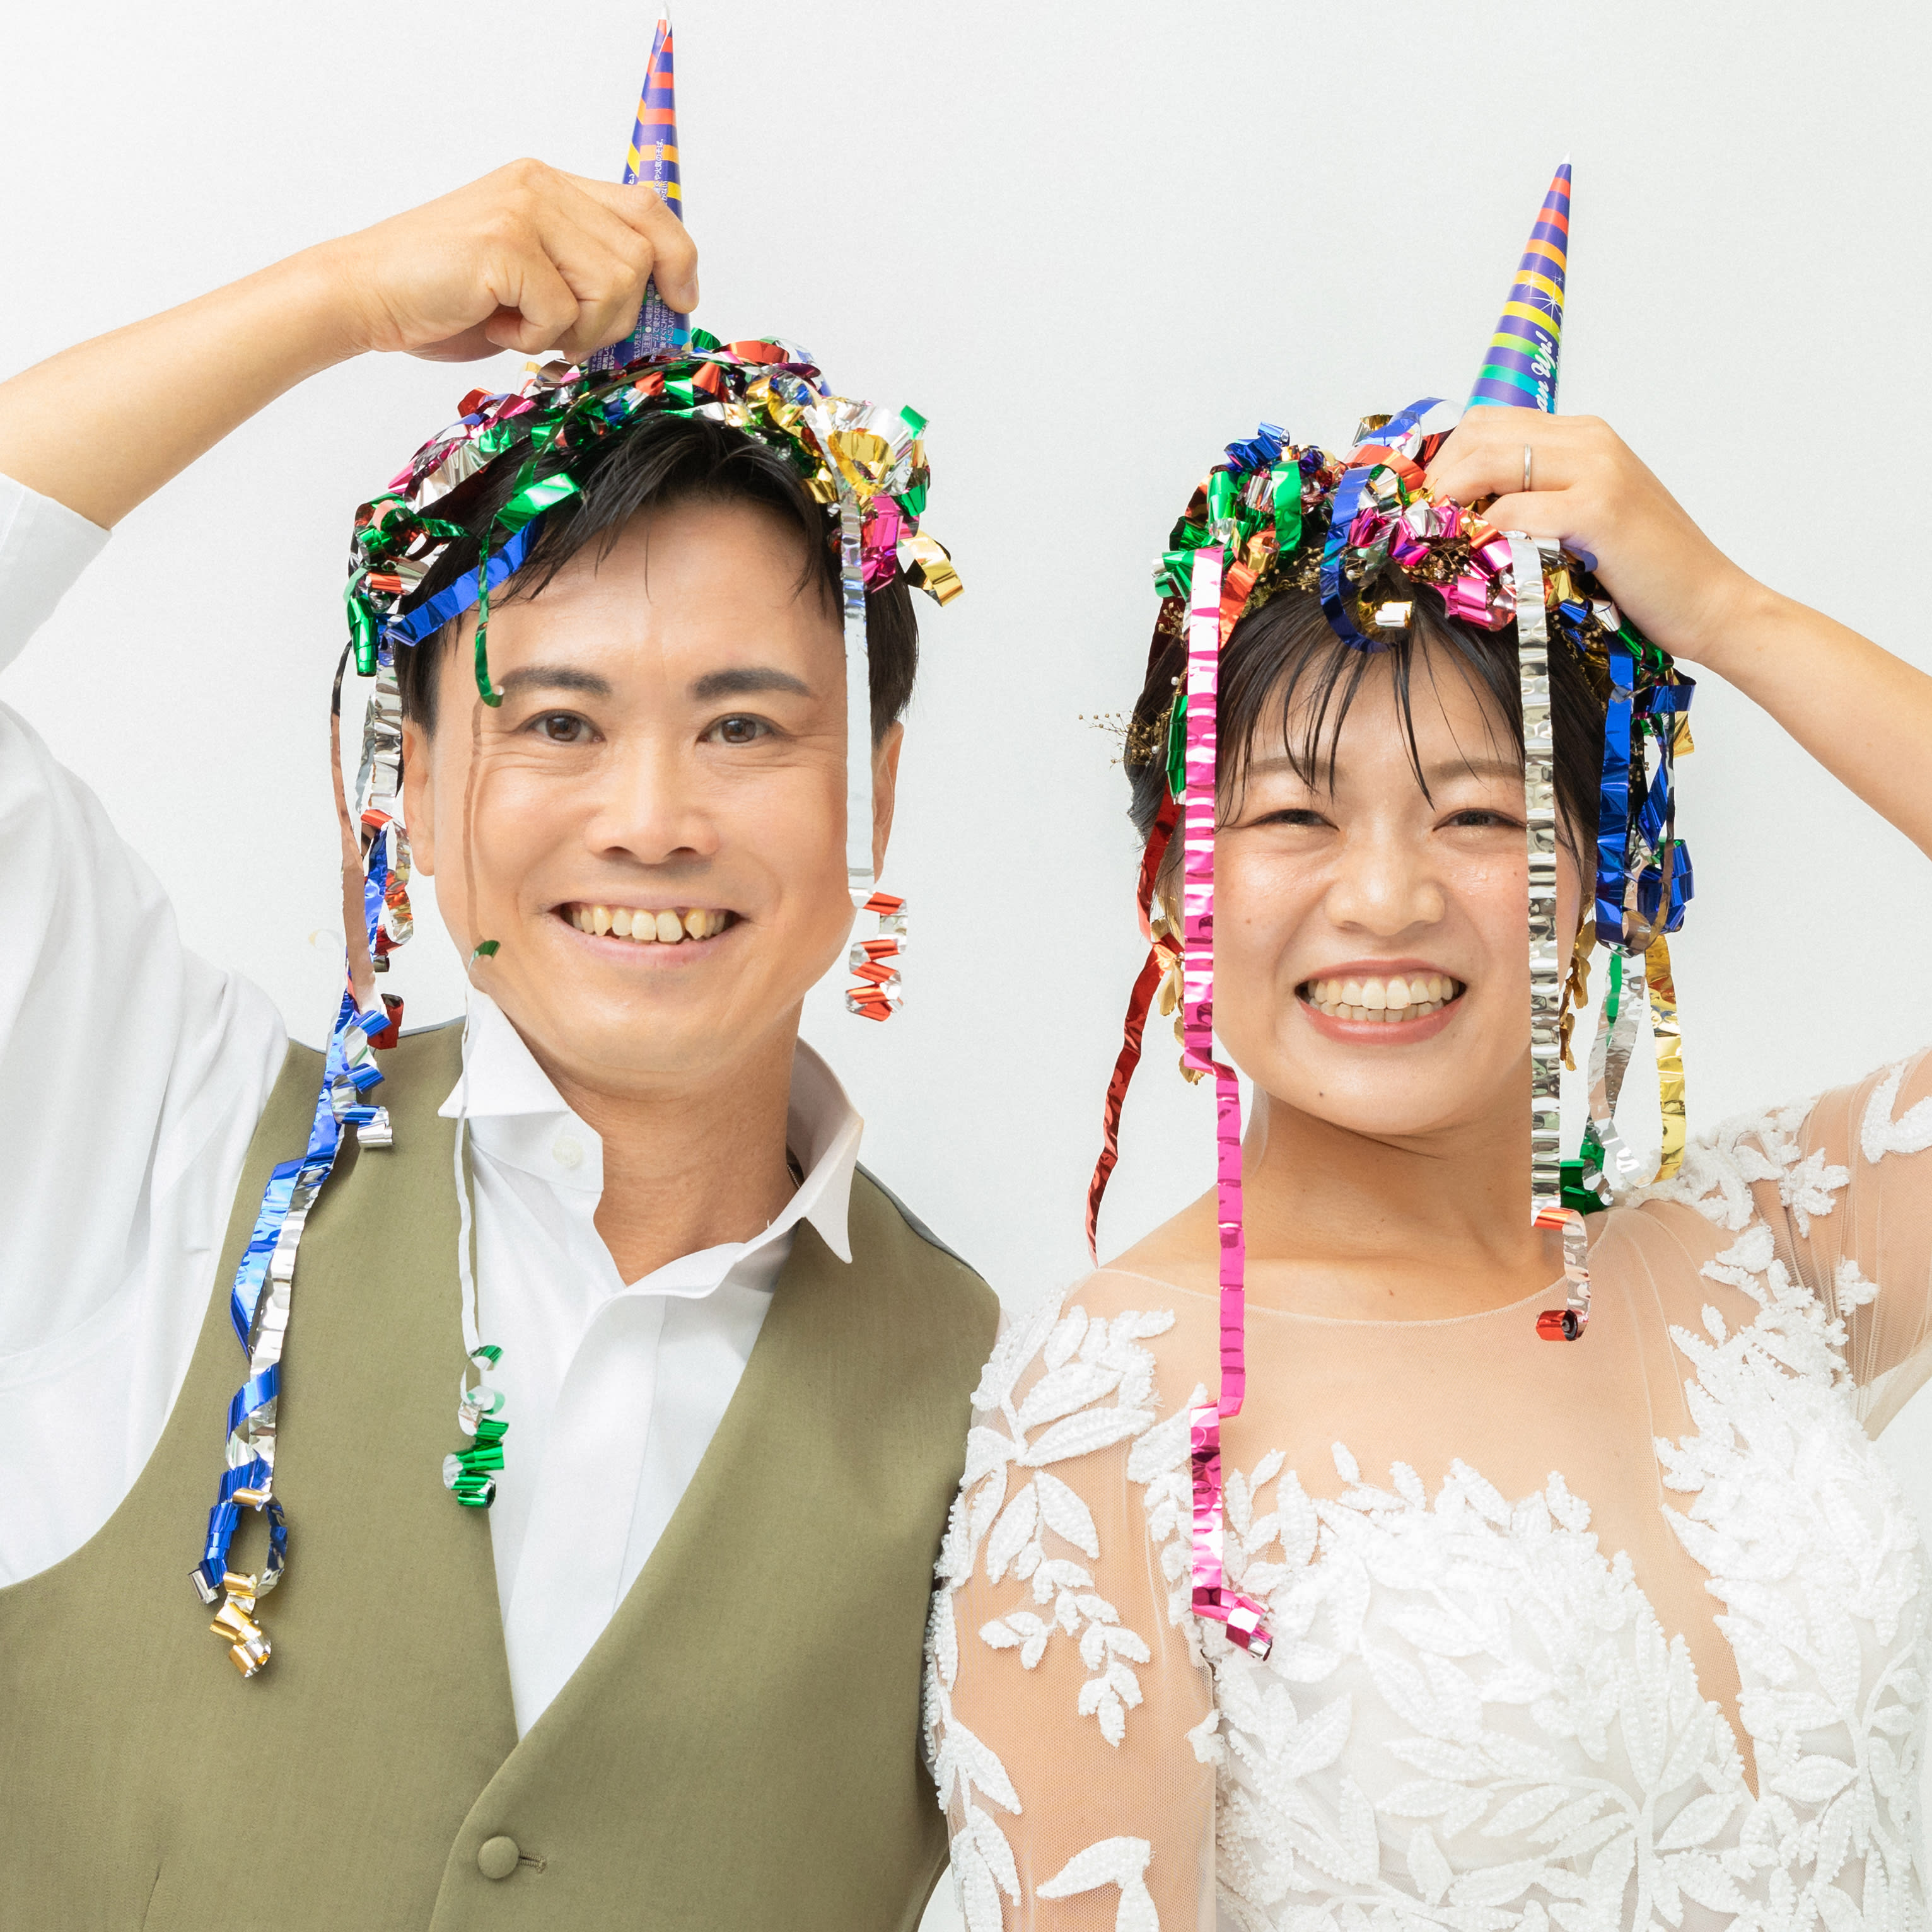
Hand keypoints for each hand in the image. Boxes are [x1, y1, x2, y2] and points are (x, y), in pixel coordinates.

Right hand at [309, 158, 700, 365]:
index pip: (647, 208)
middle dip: (616, 318)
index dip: (678, 257)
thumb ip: (585, 272)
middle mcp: (541, 187)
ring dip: (577, 331)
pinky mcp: (505, 245)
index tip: (681, 300)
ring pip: (611, 287)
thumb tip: (657, 306)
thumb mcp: (532, 277)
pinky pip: (563, 313)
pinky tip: (495, 325)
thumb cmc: (445, 296)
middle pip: (638, 260)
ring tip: (526, 329)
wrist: (365, 295)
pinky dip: (534, 339)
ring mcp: (523, 211)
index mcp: (550, 186)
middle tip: (567, 336)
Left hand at [1423, 409, 1765, 671]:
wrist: (1710, 602)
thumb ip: (1536, 499)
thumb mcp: (1583, 518)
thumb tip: (1463, 513)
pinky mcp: (1598, 511)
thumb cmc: (1644, 571)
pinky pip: (1515, 510)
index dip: (1446, 461)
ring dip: (1453, 502)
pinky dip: (1488, 533)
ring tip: (1444, 540)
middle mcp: (1589, 440)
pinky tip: (1487, 558)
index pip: (1488, 423)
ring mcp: (1596, 471)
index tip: (1425, 505)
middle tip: (1423, 526)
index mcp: (1584, 436)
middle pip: (1479, 434)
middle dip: (1438, 479)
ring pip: (1490, 461)